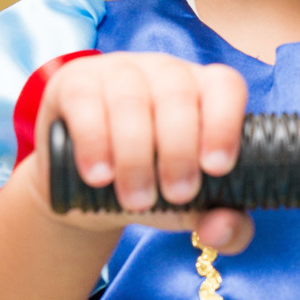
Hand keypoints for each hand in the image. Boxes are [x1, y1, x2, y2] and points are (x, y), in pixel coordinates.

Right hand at [32, 52, 252, 252]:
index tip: (217, 167)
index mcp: (204, 92)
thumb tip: (223, 228)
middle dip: (179, 149)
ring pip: (130, 98)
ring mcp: (118, 71)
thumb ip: (224, 226)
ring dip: (136, 154)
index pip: (225, 85)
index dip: (224, 122)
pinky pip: (85, 100)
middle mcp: (164, 72)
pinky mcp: (75, 83)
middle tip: (176, 195)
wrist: (89, 192)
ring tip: (136, 199)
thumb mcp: (192, 210)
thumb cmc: (156, 188)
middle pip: (178, 92)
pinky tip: (99, 175)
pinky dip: (93, 140)